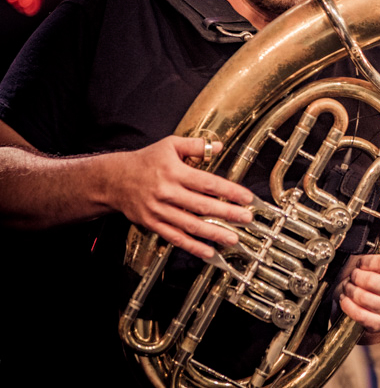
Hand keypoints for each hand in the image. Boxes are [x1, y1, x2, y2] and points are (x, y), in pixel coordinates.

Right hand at [103, 136, 252, 258]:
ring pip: (190, 225)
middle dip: (227, 213)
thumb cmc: (146, 161)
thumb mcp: (170, 145)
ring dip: (214, 233)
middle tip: (247, 219)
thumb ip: (195, 146)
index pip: (207, 183)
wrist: (114, 180)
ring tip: (233, 238)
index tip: (246, 198)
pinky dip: (192, 246)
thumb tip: (219, 147)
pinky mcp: (153, 223)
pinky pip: (175, 237)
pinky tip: (208, 252)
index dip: (229, 191)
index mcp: (174, 172)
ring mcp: (159, 210)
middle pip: (202, 205)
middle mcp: (167, 192)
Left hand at [336, 252, 379, 340]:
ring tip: (347, 287)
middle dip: (355, 276)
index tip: (361, 262)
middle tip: (352, 276)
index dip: (366, 261)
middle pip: (371, 281)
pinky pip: (361, 315)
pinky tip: (345, 300)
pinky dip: (348, 306)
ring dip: (349, 290)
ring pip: (364, 298)